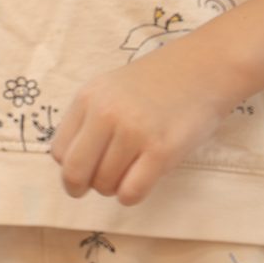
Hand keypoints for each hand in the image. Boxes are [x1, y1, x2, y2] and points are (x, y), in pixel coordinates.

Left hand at [52, 43, 235, 205]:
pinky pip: (131, 192)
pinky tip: (142, 180)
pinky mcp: (162, 150)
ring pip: (105, 186)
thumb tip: (71, 165)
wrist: (204, 67)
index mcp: (88, 97)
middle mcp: (106, 114)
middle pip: (75, 174)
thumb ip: (89, 119)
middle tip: (97, 185)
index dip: (71, 167)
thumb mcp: (111, 88)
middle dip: (81, 188)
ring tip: (130, 170)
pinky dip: (131, 196)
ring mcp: (134, 132)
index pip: (59, 152)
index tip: (87, 167)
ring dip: (114, 188)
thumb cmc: (158, 82)